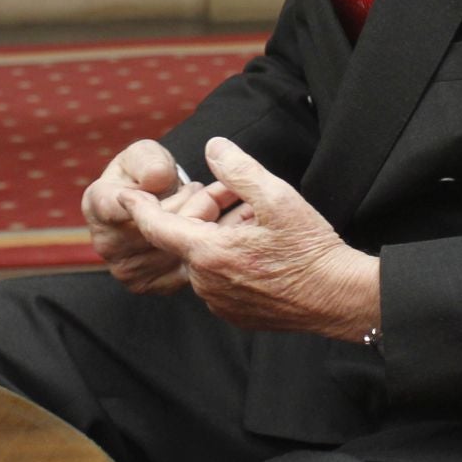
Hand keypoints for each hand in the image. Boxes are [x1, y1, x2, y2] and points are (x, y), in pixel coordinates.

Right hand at [81, 139, 196, 293]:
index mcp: (97, 205)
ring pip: (175, 250)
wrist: (152, 204)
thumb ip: (149, 161)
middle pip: (156, 230)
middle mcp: (105, 244)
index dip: (148, 197)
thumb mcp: (146, 154)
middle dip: (188, 205)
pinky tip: (207, 231)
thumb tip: (156, 180)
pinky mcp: (149, 286)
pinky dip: (204, 251)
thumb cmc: (146, 173)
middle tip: (203, 189)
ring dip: (201, 227)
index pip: (118, 207)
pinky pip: (184, 270)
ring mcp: (126, 270)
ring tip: (208, 206)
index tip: (171, 184)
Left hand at [127, 137, 378, 338]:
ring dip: (219, 237)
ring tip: (256, 222)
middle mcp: (206, 283)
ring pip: (204, 259)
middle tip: (236, 195)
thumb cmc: (310, 248)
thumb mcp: (277, 196)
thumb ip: (238, 169)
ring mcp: (220, 303)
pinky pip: (219, 280)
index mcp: (209, 253)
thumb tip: (212, 146)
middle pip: (187, 239)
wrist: (339, 298)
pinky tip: (260, 249)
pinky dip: (229, 260)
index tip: (123, 194)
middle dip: (203, 213)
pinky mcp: (235, 315)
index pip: (157, 227)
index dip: (138, 208)